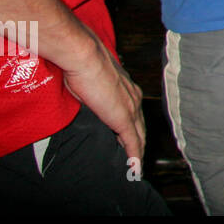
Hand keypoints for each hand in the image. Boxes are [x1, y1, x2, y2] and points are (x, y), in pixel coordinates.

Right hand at [61, 28, 146, 163]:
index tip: (132, 140)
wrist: (84, 56)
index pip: (134, 114)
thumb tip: (86, 100)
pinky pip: (132, 142)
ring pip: (139, 136)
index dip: (134, 129)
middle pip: (140, 127)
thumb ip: (94, 93)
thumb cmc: (82, 63)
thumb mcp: (91, 81)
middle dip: (140, 143)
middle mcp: (134, 98)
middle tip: (137, 159)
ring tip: (136, 168)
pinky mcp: (123, 117)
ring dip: (138, 152)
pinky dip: (134, 156)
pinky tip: (135, 168)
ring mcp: (130, 108)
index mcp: (127, 88)